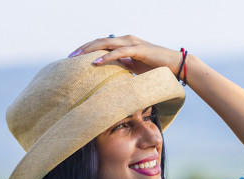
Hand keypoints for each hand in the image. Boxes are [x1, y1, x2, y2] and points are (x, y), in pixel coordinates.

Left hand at [67, 35, 182, 75]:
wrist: (175, 65)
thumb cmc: (156, 68)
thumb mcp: (134, 67)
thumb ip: (122, 66)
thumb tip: (110, 73)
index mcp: (124, 43)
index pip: (101, 44)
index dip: (87, 49)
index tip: (73, 58)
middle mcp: (126, 39)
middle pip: (99, 41)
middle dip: (83, 48)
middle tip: (69, 57)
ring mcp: (132, 43)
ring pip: (106, 43)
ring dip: (90, 50)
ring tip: (76, 58)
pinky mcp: (138, 50)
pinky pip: (118, 52)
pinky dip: (106, 58)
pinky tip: (95, 64)